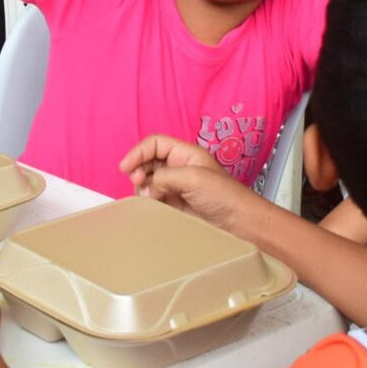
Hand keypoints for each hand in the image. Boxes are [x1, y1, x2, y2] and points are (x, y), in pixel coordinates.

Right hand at [123, 134, 259, 233]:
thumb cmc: (227, 196)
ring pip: (149, 182)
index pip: (155, 144)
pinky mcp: (176, 205)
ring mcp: (177, 187)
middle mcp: (180, 168)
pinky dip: (148, 202)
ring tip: (147, 196)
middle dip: (138, 170)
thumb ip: (165, 177)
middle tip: (137, 181)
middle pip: (148, 162)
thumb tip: (148, 186)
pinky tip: (151, 206)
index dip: (138, 152)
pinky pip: (155, 200)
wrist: (240, 223)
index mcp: (186, 154)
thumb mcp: (193, 178)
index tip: (126, 166)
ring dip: (143, 187)